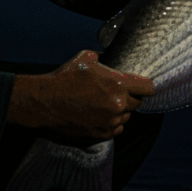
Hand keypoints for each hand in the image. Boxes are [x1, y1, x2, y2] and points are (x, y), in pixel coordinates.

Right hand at [8, 50, 155, 138]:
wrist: (43, 102)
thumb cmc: (64, 78)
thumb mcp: (86, 58)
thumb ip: (104, 57)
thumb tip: (109, 56)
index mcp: (118, 85)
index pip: (148, 88)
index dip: (145, 86)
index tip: (141, 86)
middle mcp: (118, 105)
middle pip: (138, 103)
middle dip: (130, 98)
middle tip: (117, 93)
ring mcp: (109, 122)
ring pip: (126, 117)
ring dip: (120, 111)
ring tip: (103, 104)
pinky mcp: (100, 135)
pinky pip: (116, 129)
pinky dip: (111, 124)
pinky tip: (99, 115)